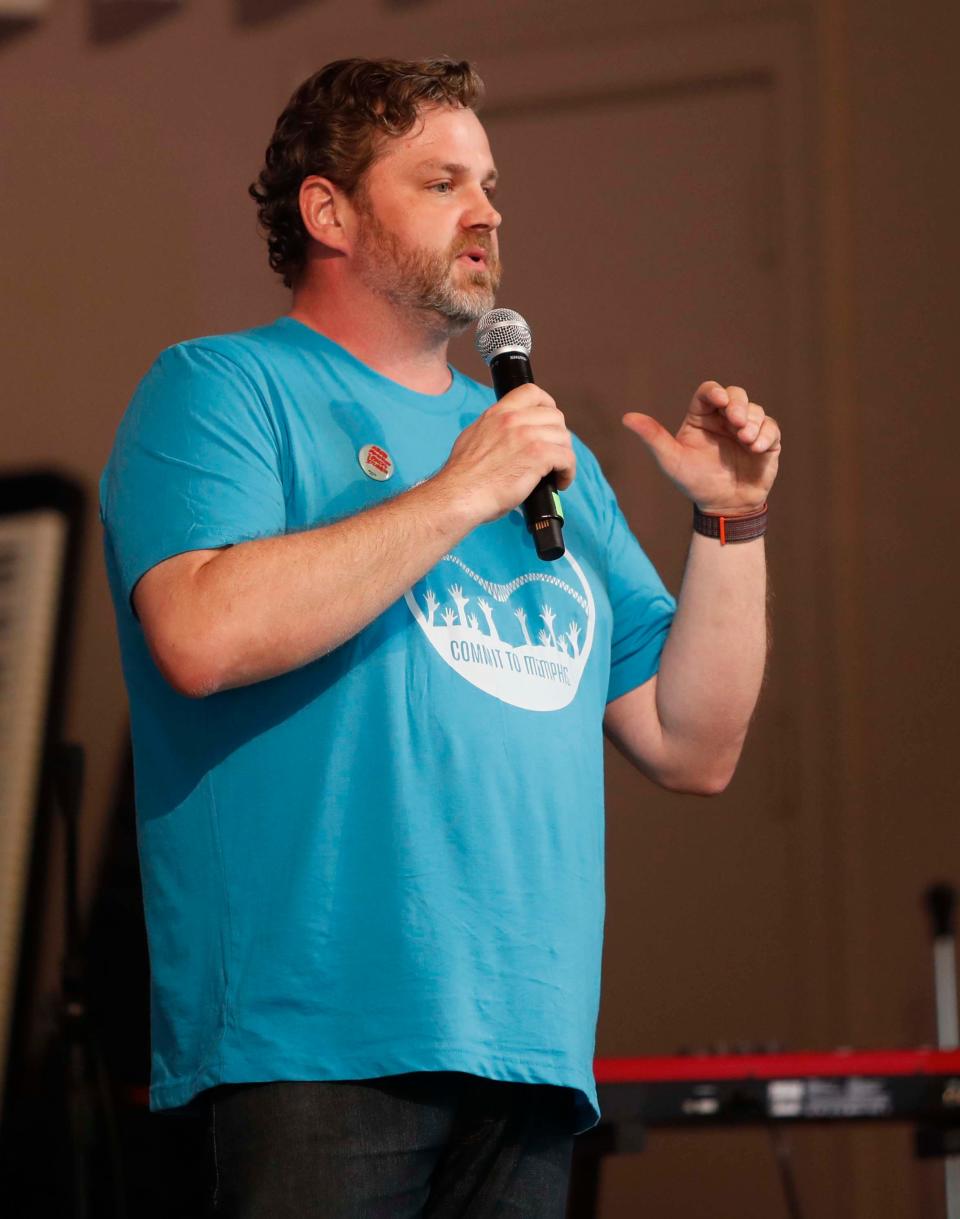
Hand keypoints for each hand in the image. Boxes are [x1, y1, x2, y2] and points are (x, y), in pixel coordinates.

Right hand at [437, 384, 575, 524]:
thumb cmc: (463, 477)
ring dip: (564, 456)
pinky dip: (568, 471)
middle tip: (554, 453)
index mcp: (498, 413)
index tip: (549, 419)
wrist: (460, 494)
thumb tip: (501, 436)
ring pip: (563, 438)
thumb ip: (491, 430)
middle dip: (559, 436)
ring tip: (557, 472)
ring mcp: (527, 436)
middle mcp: (513, 420)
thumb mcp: (472, 438)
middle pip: (555, 416)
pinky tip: (561, 482)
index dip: (547, 405)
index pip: (531, 392)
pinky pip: (567, 458)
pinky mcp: (538, 456)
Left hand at [623, 381, 780, 513]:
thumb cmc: (694, 482)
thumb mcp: (671, 459)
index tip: (719, 400)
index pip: (709, 393)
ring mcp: (746, 429)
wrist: (723, 507)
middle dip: (738, 404)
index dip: (715, 392)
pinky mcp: (766, 441)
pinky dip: (766, 435)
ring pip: (755, 410)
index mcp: (701, 418)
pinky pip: (771, 428)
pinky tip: (756, 448)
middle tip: (736, 422)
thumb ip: (652, 437)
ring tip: (745, 440)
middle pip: (736, 395)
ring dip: (752, 422)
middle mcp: (724, 419)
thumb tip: (626, 417)